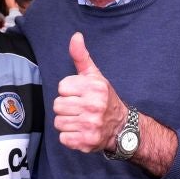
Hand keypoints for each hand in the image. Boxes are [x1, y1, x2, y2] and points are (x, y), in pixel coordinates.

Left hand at [53, 32, 126, 152]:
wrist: (122, 127)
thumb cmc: (104, 99)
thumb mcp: (95, 76)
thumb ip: (81, 57)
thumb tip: (75, 36)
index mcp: (94, 88)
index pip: (62, 87)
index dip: (69, 92)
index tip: (80, 95)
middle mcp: (93, 106)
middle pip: (57, 105)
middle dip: (66, 107)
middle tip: (80, 109)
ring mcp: (90, 125)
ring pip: (58, 122)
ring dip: (67, 122)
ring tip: (80, 120)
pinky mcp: (86, 142)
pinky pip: (63, 138)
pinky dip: (69, 137)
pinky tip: (80, 131)